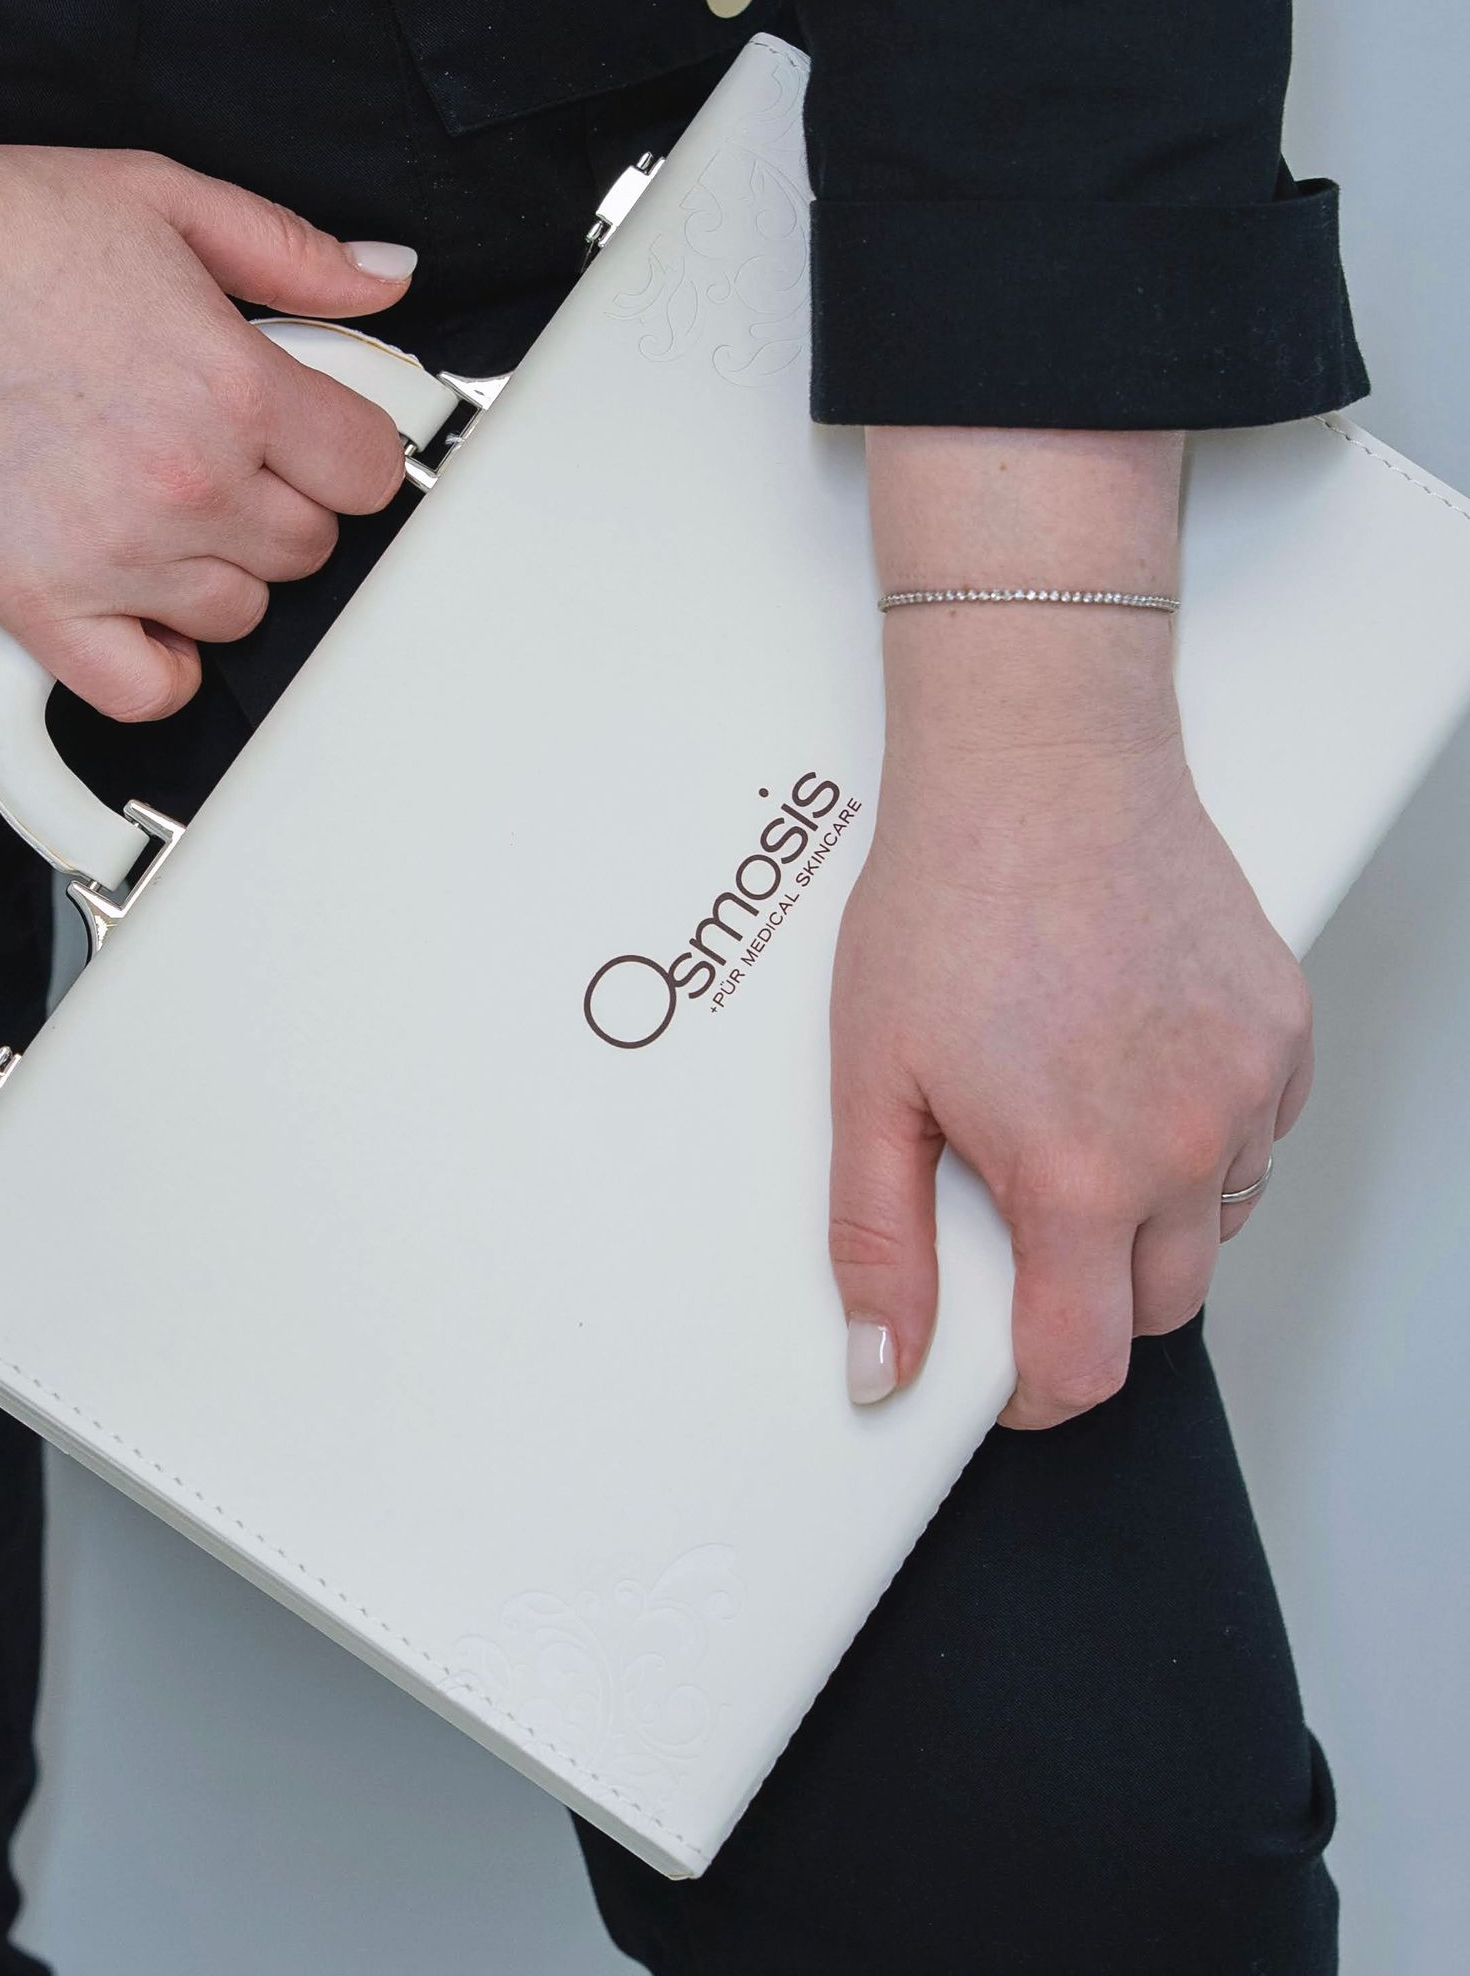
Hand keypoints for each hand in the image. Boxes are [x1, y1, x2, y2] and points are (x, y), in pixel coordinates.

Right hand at [0, 133, 417, 720]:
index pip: (371, 472)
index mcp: (233, 386)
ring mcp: (114, 557)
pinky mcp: (35, 603)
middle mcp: (186, 485)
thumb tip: (386, 278)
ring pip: (242, 616)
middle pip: (311, 548)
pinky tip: (142, 607)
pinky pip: (146, 690)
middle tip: (224, 448)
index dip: (352, 448)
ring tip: (164, 503)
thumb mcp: (161, 196)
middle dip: (284, 500)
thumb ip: (291, 250)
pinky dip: (160, 664)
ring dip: (222, 569)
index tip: (319, 433)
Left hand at [834, 423, 1313, 1427]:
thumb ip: (879, 1240)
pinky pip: (1256, 1137)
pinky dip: (1202, 1136)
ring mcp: (1248, 1085)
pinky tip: (1129, 1068)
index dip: (1035, 1391)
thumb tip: (883, 1362)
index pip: (1086, 1365)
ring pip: (1214, 1223)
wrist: (1038, 764)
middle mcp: (1186, 1142)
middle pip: (1159, 1309)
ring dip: (1150, 1216)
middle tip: (1020, 1217)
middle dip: (1089, 1298)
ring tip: (1070, 1123)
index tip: (1006, 1369)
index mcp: (1078, 1172)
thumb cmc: (948, 899)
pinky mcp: (1283, 1028)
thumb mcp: (872, 1082)